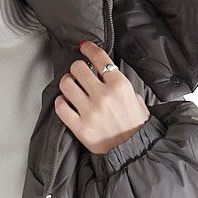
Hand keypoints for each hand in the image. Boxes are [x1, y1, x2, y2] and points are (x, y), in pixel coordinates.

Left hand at [53, 39, 150, 156]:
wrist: (133, 151)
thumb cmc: (135, 126)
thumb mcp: (137, 100)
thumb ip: (123, 86)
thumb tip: (110, 74)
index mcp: (120, 86)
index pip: (99, 58)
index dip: (88, 48)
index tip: (83, 47)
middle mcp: (104, 96)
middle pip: (78, 68)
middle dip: (76, 68)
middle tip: (77, 73)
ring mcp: (90, 112)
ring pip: (66, 84)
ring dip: (66, 82)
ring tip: (70, 87)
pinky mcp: (80, 127)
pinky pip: (61, 107)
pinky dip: (60, 102)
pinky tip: (65, 103)